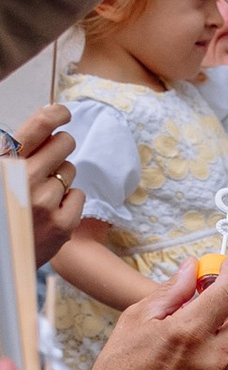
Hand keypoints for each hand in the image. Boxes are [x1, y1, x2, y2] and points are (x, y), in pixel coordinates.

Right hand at [6, 103, 83, 267]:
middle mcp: (25, 179)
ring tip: (40, 194)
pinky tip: (50, 210)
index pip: (38, 127)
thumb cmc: (2, 208)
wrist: (0, 257)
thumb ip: (14, 151)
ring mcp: (46, 203)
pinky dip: (67, 200)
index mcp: (5, 163)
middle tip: (51, 158)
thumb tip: (46, 125)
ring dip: (60, 178)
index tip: (62, 112)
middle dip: (60, 146)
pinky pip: (78, 195)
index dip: (55, 114)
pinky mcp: (63, 225)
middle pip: (64, 143)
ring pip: (70, 171)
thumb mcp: (1, 172)